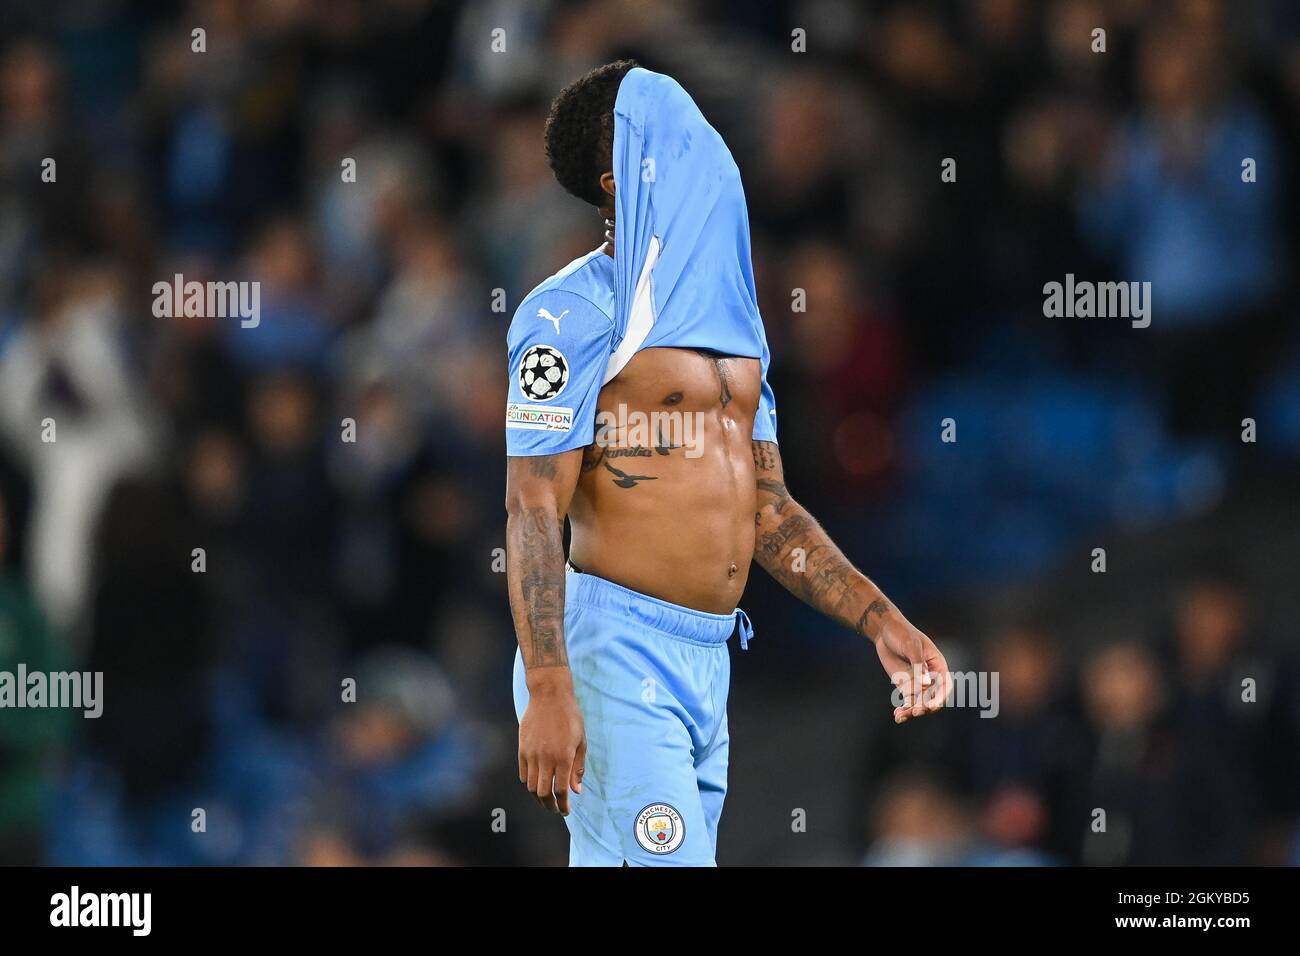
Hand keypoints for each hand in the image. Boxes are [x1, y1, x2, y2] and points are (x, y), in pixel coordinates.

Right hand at [518, 670, 585, 813]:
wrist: (549, 696)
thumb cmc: (570, 717)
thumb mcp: (581, 741)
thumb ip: (578, 767)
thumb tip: (576, 790)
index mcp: (564, 757)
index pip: (561, 791)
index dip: (563, 805)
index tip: (566, 810)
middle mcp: (546, 758)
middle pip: (544, 793)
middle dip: (550, 806)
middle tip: (555, 809)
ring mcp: (532, 754)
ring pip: (532, 786)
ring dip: (539, 797)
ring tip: (546, 799)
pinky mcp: (522, 749)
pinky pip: (523, 773)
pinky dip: (529, 782)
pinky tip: (536, 783)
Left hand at [875, 619, 949, 723]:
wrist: (885, 631)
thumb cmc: (902, 633)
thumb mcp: (911, 645)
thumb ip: (918, 664)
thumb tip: (927, 683)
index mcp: (938, 665)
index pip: (945, 685)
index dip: (940, 697)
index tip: (931, 706)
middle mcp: (931, 677)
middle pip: (932, 698)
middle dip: (925, 707)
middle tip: (915, 711)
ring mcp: (918, 683)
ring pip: (920, 703)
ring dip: (912, 711)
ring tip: (901, 716)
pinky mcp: (906, 686)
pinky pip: (908, 701)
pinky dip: (904, 709)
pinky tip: (897, 716)